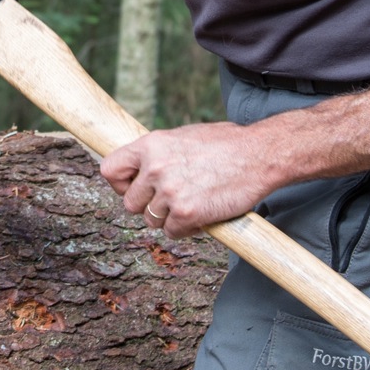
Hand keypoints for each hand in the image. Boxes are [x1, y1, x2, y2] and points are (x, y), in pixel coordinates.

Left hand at [98, 121, 282, 237]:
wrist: (260, 155)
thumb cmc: (225, 145)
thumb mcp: (182, 137)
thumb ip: (157, 153)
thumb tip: (137, 170)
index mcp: (150, 145)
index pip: (109, 170)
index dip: (120, 184)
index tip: (135, 188)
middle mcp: (154, 168)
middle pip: (130, 203)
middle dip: (149, 205)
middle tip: (172, 200)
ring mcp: (169, 192)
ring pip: (151, 220)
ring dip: (168, 218)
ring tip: (192, 202)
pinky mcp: (186, 213)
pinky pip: (172, 232)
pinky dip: (185, 229)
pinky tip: (202, 214)